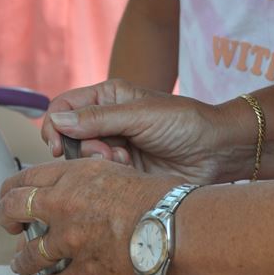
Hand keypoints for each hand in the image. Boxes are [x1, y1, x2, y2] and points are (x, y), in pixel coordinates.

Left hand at [0, 158, 177, 274]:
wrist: (175, 227)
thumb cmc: (161, 198)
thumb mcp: (120, 171)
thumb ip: (94, 177)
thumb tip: (87, 181)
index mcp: (75, 176)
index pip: (26, 178)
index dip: (12, 188)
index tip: (11, 195)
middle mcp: (66, 205)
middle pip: (15, 210)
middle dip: (7, 220)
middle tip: (10, 226)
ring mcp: (73, 239)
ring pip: (30, 253)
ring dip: (23, 261)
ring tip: (23, 264)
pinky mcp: (86, 268)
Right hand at [41, 78, 247, 184]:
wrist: (218, 151)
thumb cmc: (186, 122)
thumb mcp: (140, 115)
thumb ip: (98, 118)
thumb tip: (57, 120)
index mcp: (109, 98)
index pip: (65, 107)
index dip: (55, 124)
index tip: (57, 144)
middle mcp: (108, 121)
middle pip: (70, 137)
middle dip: (83, 148)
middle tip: (106, 154)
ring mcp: (116, 147)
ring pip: (85, 159)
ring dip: (100, 163)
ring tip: (125, 162)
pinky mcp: (125, 171)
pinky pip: (102, 176)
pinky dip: (110, 176)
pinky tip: (130, 173)